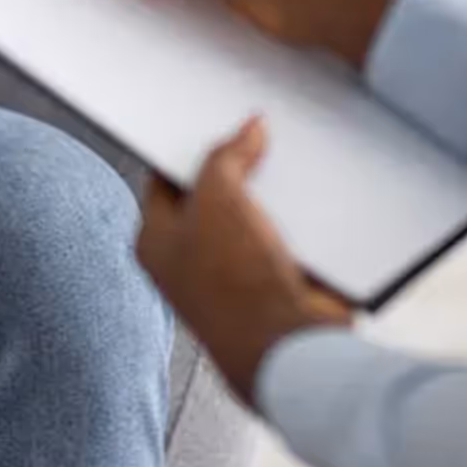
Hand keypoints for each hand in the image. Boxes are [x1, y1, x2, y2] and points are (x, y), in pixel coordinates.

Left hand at [137, 118, 353, 405]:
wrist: (288, 346)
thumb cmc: (235, 282)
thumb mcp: (218, 197)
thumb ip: (226, 155)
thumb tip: (249, 129)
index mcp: (155, 242)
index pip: (163, 179)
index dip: (184, 147)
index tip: (207, 120)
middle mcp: (189, 262)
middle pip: (211, 196)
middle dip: (234, 167)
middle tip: (254, 134)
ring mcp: (232, 275)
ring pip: (250, 215)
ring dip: (270, 194)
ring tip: (288, 159)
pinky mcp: (272, 283)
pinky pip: (283, 237)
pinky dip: (296, 220)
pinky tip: (311, 197)